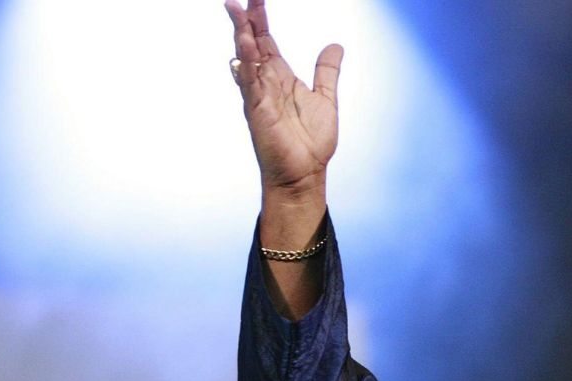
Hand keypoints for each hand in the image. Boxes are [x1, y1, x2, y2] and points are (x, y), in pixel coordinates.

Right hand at [225, 0, 342, 193]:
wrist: (305, 174)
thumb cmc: (311, 143)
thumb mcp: (325, 98)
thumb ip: (327, 71)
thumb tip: (335, 45)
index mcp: (280, 79)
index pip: (266, 42)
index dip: (261, 20)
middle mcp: (266, 83)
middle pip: (252, 44)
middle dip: (246, 19)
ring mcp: (259, 95)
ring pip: (246, 58)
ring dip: (241, 34)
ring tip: (236, 10)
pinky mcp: (258, 110)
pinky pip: (249, 81)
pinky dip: (246, 63)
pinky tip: (244, 45)